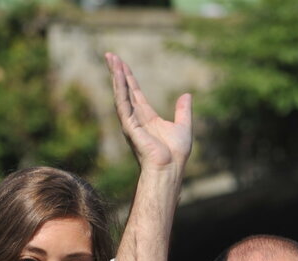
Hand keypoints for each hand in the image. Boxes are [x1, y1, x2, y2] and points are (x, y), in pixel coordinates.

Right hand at [106, 52, 191, 172]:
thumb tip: (187, 95)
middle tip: (110, 55)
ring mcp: (131, 122)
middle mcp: (136, 118)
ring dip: (116, 76)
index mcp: (147, 117)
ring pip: (121, 94)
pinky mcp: (129, 126)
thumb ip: (183, 110)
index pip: (135, 93)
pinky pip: (123, 104)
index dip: (129, 78)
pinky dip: (120, 89)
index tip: (122, 63)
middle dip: (118, 72)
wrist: (170, 168)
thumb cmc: (176, 154)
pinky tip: (118, 75)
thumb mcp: (183, 126)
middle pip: (124, 90)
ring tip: (112, 59)